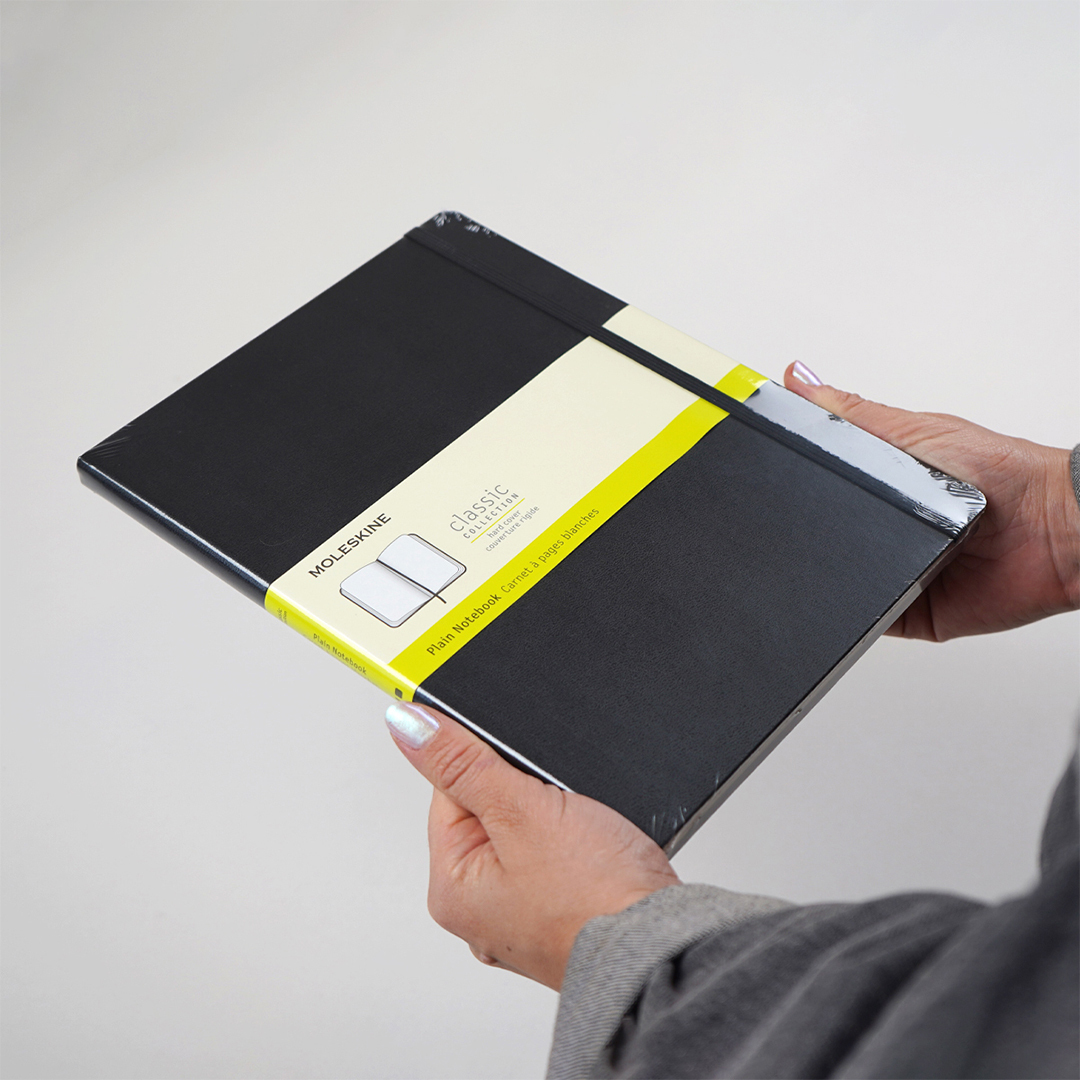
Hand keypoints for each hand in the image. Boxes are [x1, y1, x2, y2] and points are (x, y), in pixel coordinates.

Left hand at [384, 701, 679, 989]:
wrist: (665, 945)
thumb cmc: (597, 897)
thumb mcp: (520, 810)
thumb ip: (461, 763)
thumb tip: (407, 725)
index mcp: (451, 889)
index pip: (450, 790)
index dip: (492, 767)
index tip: (526, 775)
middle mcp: (480, 910)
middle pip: (491, 809)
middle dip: (530, 794)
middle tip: (563, 812)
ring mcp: (522, 915)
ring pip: (530, 830)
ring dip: (558, 818)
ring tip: (584, 835)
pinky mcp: (561, 913)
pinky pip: (558, 857)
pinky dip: (578, 844)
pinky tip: (596, 851)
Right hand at [785, 362, 1078, 640]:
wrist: (1057, 530)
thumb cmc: (1004, 472)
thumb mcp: (913, 429)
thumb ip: (852, 414)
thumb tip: (799, 377)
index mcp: (880, 487)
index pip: (818, 485)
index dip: (789, 480)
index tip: (760, 466)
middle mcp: (883, 531)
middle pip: (819, 534)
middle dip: (808, 528)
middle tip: (809, 513)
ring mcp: (891, 572)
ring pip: (837, 577)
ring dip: (834, 567)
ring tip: (856, 544)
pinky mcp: (905, 613)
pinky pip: (866, 617)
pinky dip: (860, 608)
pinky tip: (866, 584)